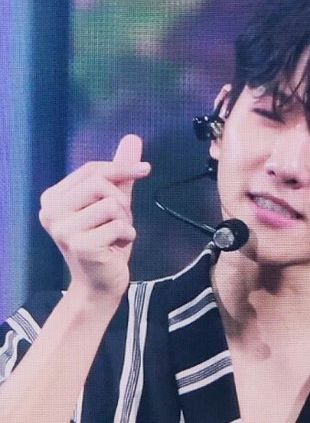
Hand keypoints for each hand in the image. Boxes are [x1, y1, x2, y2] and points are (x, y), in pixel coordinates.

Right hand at [39, 135, 150, 300]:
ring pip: (111, 204)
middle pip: (100, 182)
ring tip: (115, 235)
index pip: (91, 169)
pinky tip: (116, 248)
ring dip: (125, 220)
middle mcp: (51, 212)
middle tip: (119, 220)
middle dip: (121, 200)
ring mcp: (63, 230)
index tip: (145, 169)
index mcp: (53, 198)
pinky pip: (118, 225)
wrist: (100, 284)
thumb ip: (119, 172)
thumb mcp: (112, 202)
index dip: (121, 168)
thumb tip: (133, 138)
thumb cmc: (104, 242)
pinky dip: (127, 235)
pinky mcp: (80, 246)